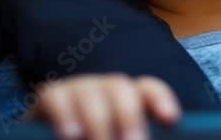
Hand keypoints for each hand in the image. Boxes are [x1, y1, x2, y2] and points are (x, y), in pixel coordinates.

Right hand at [28, 74, 180, 139]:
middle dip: (129, 115)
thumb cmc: (96, 139)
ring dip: (99, 120)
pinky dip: (64, 113)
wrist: (54, 139)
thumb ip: (134, 136)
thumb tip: (150, 138)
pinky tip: (71, 135)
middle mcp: (103, 89)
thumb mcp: (120, 138)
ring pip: (91, 92)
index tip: (171, 119)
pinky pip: (55, 96)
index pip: (147, 89)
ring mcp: (76, 89)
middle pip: (120, 87)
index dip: (160, 99)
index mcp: (127, 99)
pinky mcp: (49, 97)